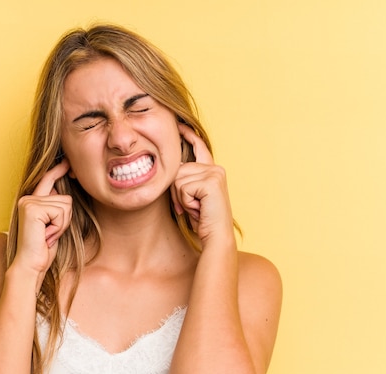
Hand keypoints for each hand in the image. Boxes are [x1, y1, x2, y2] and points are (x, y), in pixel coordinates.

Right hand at [12, 159, 71, 280]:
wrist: (30, 265)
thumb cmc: (43, 249)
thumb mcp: (53, 225)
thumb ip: (55, 209)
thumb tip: (64, 194)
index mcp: (31, 202)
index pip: (47, 180)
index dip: (58, 170)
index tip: (68, 163)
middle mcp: (27, 198)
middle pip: (65, 198)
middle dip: (65, 219)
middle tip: (51, 234)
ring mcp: (28, 202)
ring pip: (66, 205)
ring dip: (62, 224)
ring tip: (48, 235)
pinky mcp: (32, 208)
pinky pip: (61, 212)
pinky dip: (59, 226)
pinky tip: (46, 235)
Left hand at [170, 124, 234, 246]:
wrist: (216, 236)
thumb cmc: (202, 220)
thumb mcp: (189, 196)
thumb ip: (184, 180)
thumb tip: (169, 169)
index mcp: (211, 170)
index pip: (199, 147)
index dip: (188, 135)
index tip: (179, 123)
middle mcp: (215, 169)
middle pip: (177, 170)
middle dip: (178, 192)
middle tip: (192, 207)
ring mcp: (214, 174)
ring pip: (178, 179)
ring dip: (182, 198)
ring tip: (196, 208)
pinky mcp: (211, 182)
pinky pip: (183, 187)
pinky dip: (186, 201)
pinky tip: (199, 209)